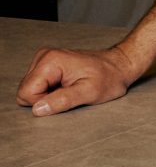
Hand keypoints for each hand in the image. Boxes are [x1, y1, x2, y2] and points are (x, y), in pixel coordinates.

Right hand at [16, 46, 140, 116]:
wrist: (120, 65)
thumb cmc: (109, 78)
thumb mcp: (89, 92)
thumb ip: (62, 100)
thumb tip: (37, 109)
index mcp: (50, 61)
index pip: (26, 93)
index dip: (43, 102)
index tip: (66, 97)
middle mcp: (43, 57)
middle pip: (25, 91)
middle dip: (46, 99)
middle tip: (70, 93)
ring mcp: (44, 60)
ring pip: (30, 90)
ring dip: (49, 95)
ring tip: (71, 88)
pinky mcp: (47, 65)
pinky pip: (38, 86)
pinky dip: (51, 91)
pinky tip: (68, 86)